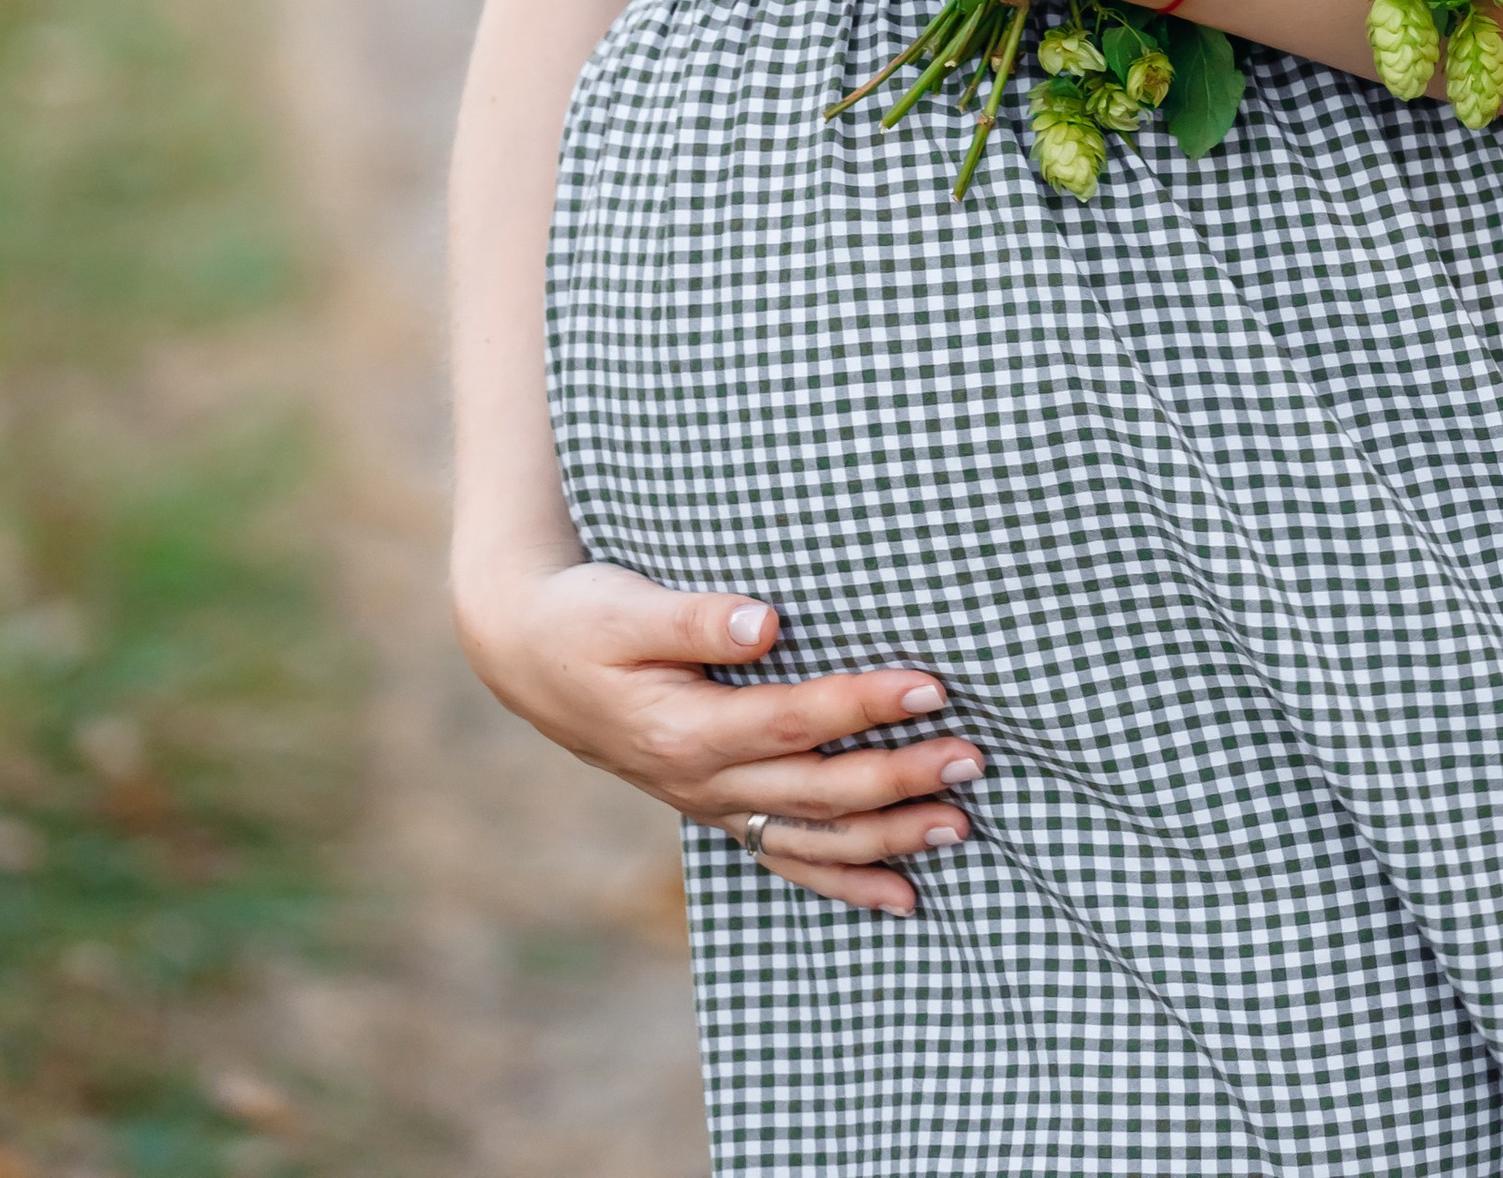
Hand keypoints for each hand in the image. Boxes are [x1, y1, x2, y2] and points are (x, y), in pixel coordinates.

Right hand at [454, 549, 983, 915]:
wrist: (529, 657)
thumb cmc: (584, 619)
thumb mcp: (625, 607)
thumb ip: (695, 617)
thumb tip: (764, 620)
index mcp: (685, 729)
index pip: (794, 720)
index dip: (863, 704)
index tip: (929, 684)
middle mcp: (703, 780)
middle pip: (819, 789)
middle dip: (901, 777)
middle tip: (972, 756)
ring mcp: (712, 804)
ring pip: (814, 836)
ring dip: (891, 834)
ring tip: (961, 824)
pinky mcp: (717, 808)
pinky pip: (789, 857)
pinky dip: (847, 880)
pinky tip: (904, 895)